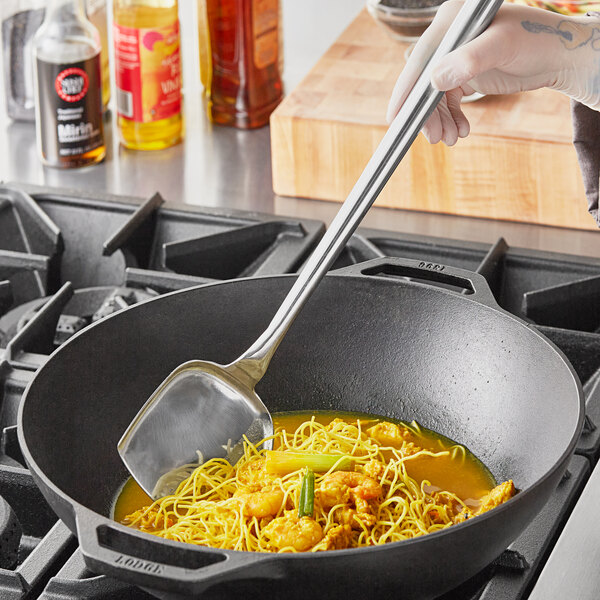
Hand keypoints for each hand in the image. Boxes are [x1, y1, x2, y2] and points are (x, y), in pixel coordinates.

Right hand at [386, 0, 599, 145]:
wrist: (558, 54)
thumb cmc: (535, 42)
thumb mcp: (503, 47)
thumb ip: (469, 60)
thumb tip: (433, 80)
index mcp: (452, 23)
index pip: (420, 61)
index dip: (405, 91)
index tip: (395, 117)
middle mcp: (448, 39)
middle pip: (423, 83)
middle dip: (427, 114)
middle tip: (435, 139)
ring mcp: (454, 57)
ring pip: (434, 96)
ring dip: (440, 121)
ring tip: (452, 139)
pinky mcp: (462, 73)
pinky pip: (447, 101)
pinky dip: (451, 118)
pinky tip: (461, 130)